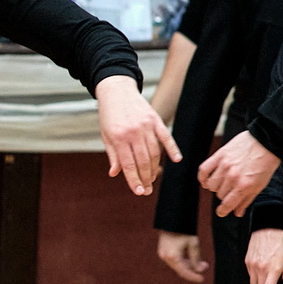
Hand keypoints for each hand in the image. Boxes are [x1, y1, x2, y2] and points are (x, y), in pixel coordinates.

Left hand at [94, 74, 180, 195]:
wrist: (116, 91)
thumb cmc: (109, 116)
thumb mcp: (106, 135)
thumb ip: (112, 155)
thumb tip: (115, 174)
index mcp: (119, 138)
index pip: (128, 164)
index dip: (133, 180)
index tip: (138, 192)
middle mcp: (133, 132)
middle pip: (143, 161)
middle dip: (145, 178)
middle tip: (146, 190)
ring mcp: (146, 126)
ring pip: (154, 152)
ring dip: (154, 168)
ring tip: (152, 180)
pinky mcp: (155, 120)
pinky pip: (166, 137)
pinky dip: (172, 149)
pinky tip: (176, 160)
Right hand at [157, 231, 207, 282]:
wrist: (172, 220)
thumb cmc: (183, 231)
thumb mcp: (193, 244)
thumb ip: (196, 259)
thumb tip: (199, 270)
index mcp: (173, 256)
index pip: (184, 272)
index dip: (193, 277)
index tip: (202, 279)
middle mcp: (166, 257)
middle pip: (180, 269)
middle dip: (193, 269)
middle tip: (204, 266)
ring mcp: (163, 255)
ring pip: (177, 265)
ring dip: (188, 265)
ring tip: (200, 261)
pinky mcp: (163, 252)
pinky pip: (173, 260)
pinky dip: (182, 261)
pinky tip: (190, 258)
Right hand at [199, 131, 280, 216]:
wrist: (266, 141)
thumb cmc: (265, 163)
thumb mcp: (260, 185)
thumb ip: (247, 199)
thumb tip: (237, 212)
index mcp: (244, 186)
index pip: (227, 205)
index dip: (223, 211)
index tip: (222, 211)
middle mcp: (232, 177)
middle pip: (219, 194)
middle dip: (225, 194)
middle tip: (232, 189)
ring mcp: (224, 166)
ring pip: (211, 185)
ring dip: (215, 186)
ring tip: (222, 182)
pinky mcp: (219, 156)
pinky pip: (203, 170)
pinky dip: (202, 178)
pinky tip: (206, 180)